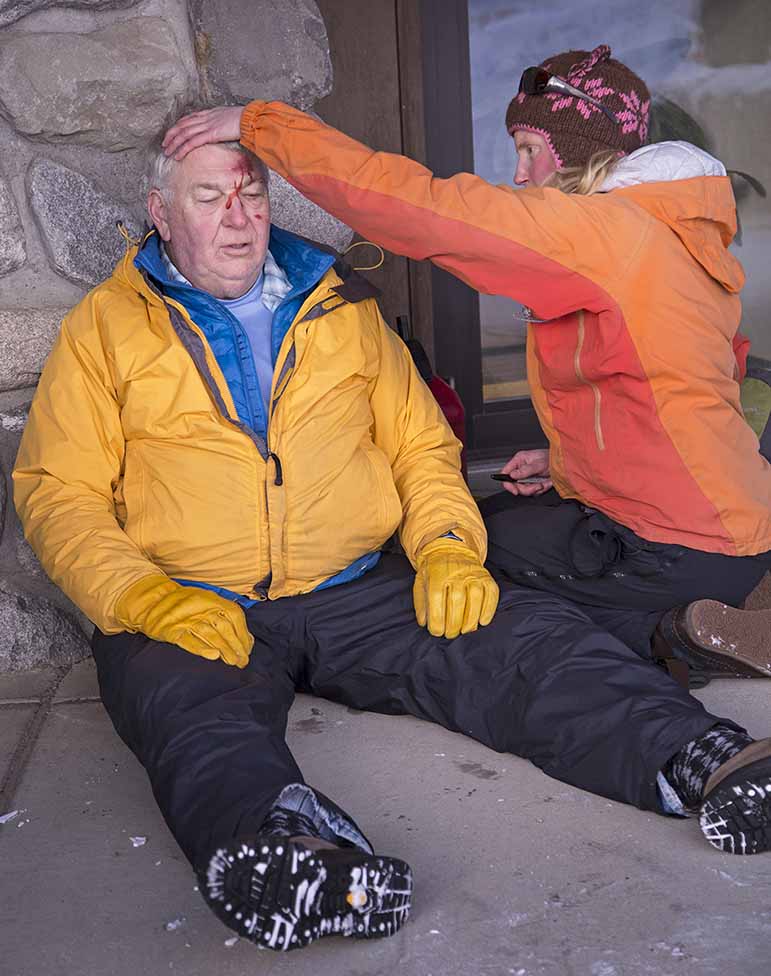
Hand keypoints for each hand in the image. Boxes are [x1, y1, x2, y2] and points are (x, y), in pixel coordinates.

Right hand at [115, 575, 252, 666]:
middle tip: (242, 661)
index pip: (234, 615)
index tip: (247, 649)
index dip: (243, 632)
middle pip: (224, 627)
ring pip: (209, 634)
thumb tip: (247, 640)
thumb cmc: (185, 607)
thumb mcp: (207, 605)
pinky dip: (201, 648)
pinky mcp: (171, 630)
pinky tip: (212, 656)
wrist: (152, 601)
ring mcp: (186, 618)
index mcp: (211, 599)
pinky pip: (188, 640)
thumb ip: (226, 619)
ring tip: (232, 662)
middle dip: (236, 645)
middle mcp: (200, 607)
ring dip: (224, 649)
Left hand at [162, 107, 244, 160]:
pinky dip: (183, 149)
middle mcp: (205, 118)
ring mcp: (207, 125)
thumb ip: (222, 123)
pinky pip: (192, 142)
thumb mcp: (230, 119)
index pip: (189, 118)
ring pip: (184, 134)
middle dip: (171, 135)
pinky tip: (177, 155)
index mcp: (210, 113)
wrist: (250, 119)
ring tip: (167, 152)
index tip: (173, 132)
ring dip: (174, 143)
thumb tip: (221, 129)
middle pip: (182, 125)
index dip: (179, 125)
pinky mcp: (210, 134)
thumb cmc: (245, 120)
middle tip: (164, 144)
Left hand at [413, 539, 498, 638]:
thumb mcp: (421, 582)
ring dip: (471, 619)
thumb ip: (421, 603)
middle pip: (457, 600)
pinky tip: (482, 621)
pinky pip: (491, 593)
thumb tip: (425, 622)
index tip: (437, 631)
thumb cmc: (434, 571)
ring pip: (476, 597)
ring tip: (465, 631)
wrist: (450, 549)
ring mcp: (473, 573)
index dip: (437, 618)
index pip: (436, 597)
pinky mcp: (486, 576)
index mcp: (437, 573)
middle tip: (451, 634)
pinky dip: (489, 609)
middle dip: (454, 623)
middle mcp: (456, 572)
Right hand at [499, 448, 551, 495]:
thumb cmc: (552, 458)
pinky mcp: (533, 483)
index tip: (514, 490)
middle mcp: (521, 469)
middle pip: (515, 485)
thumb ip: (525, 470)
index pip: (506, 473)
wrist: (564, 464)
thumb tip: (513, 475)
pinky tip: (546, 483)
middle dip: (526, 488)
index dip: (508, 483)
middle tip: (537, 486)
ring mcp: (527, 477)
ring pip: (524, 490)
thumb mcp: (538, 464)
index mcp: (519, 461)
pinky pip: (533, 492)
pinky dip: (541, 489)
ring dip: (535, 489)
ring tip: (543, 484)